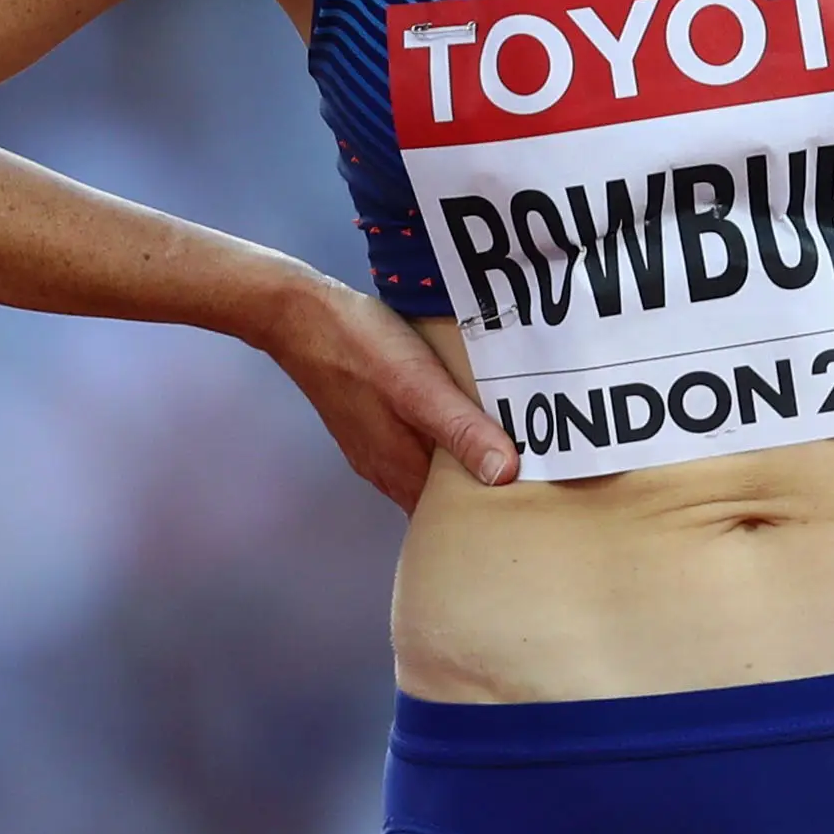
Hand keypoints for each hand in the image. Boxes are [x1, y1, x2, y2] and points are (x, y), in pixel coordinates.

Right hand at [258, 270, 517, 511]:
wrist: (298, 316)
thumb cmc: (360, 348)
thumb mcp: (419, 387)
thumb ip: (460, 432)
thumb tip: (505, 476)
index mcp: (400, 470)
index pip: (453, 517)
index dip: (492, 511)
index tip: (535, 498)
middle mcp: (385, 467)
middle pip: (440, 497)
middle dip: (480, 489)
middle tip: (532, 473)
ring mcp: (372, 445)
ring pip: (426, 470)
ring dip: (460, 462)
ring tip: (505, 447)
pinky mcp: (367, 420)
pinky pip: (411, 444)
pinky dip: (438, 440)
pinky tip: (455, 417)